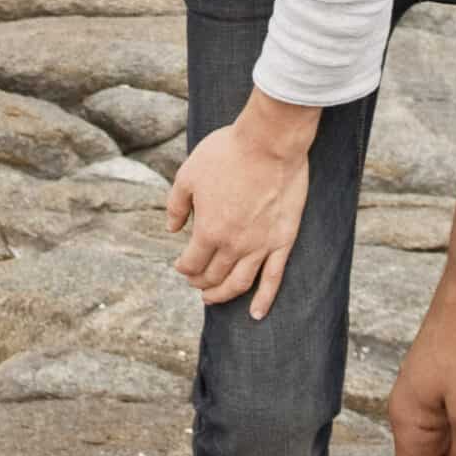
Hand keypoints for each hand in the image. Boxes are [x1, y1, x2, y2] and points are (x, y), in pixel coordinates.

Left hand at [166, 103, 313, 321]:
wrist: (270, 142)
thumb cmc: (227, 152)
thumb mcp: (189, 173)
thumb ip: (177, 205)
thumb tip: (172, 229)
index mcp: (208, 230)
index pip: (191, 262)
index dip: (183, 267)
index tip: (181, 264)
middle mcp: (234, 245)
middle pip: (214, 275)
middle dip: (200, 281)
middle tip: (196, 281)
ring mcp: (260, 246)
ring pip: (239, 283)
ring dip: (223, 295)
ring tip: (214, 298)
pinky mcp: (283, 240)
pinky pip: (273, 278)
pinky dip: (264, 300)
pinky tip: (256, 313)